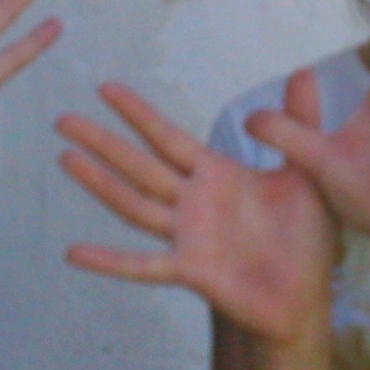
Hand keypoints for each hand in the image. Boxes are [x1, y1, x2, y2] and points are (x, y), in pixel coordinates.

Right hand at [58, 77, 337, 342]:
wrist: (306, 298)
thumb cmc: (304, 238)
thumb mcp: (307, 171)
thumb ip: (297, 123)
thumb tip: (304, 71)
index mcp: (216, 175)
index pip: (168, 137)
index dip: (138, 114)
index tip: (106, 88)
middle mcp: (193, 202)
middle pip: (139, 165)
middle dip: (102, 141)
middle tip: (63, 119)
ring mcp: (187, 237)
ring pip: (134, 205)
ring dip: (99, 184)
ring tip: (66, 158)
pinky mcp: (191, 271)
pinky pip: (143, 266)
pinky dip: (108, 260)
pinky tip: (74, 252)